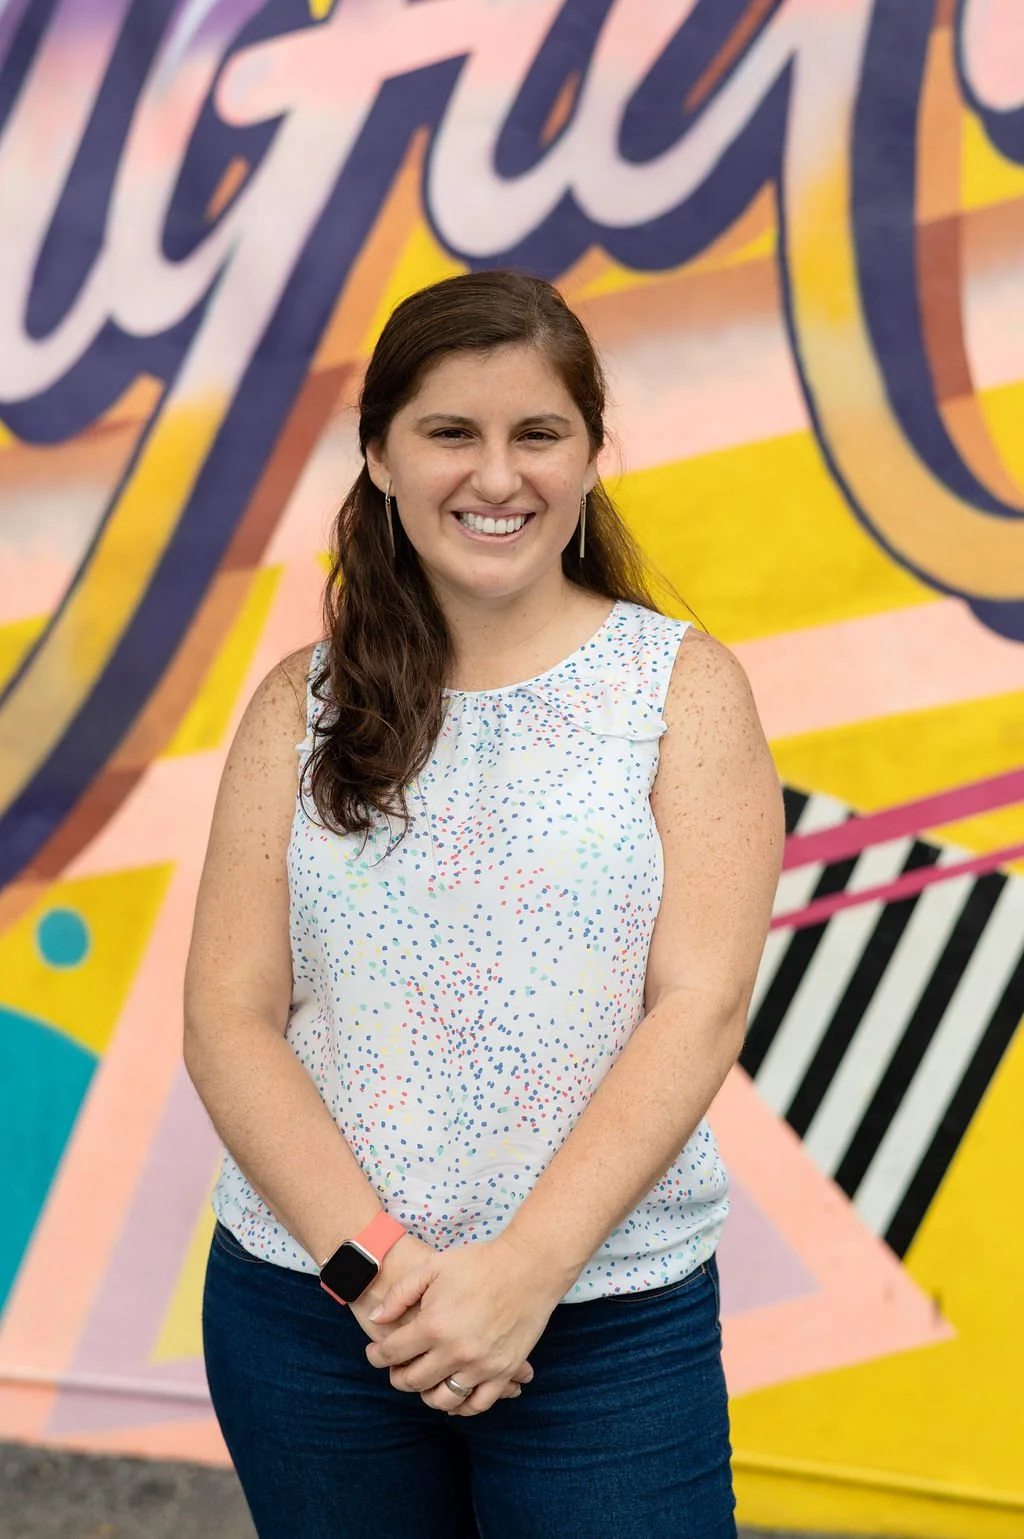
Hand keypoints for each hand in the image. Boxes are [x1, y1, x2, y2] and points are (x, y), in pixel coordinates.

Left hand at [363, 1231, 566, 1415]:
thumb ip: (401, 1294)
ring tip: (424, 1381)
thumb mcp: (433, 1267)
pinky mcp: (503, 1372)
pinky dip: (461, 1406)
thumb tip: (377, 1319)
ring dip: (426, 1394)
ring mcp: (481, 1366)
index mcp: (434, 1325)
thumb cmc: (479, 1263)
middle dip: (398, 1377)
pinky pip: (477, 1404)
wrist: (527, 1268)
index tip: (375, 1353)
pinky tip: (453, 1394)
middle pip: (413, 1381)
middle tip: (396, 1368)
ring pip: (442, 1400)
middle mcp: (455, 1352)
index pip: (392, 1353)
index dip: (377, 1356)